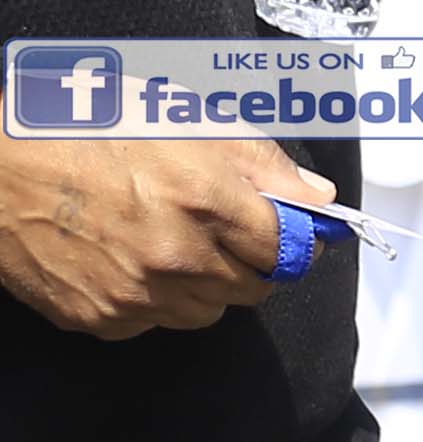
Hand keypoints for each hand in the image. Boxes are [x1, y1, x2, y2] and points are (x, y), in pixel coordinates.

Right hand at [0, 135, 332, 337]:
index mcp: (206, 200)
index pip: (288, 249)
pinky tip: (129, 261)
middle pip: (253, 288)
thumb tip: (318, 197)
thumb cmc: (84, 127)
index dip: (294, 239)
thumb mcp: (183, 119)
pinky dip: (153, 301)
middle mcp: (176, 255)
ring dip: (204, 285)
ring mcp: (135, 293)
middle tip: (223, 232)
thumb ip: (261, 162)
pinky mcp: (97, 317)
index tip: (288, 231)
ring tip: (171, 243)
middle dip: (250, 262)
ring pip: (206, 312)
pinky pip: (151, 323)